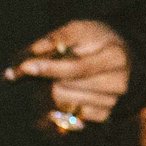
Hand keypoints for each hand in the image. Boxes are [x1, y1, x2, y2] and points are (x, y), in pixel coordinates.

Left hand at [7, 19, 130, 129]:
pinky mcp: (104, 116)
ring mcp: (112, 101)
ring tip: (60, 77)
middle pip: (68, 86)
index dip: (50, 68)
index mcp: (115, 57)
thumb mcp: (80, 29)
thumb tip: (33, 53)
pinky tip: (69, 90)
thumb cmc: (96, 40)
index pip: (77, 67)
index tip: (26, 67)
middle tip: (43, 67)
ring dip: (53, 90)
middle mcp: (118, 82)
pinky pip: (70, 115)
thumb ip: (57, 38)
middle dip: (50, 77)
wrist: (119, 57)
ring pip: (65, 102)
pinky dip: (62, 104)